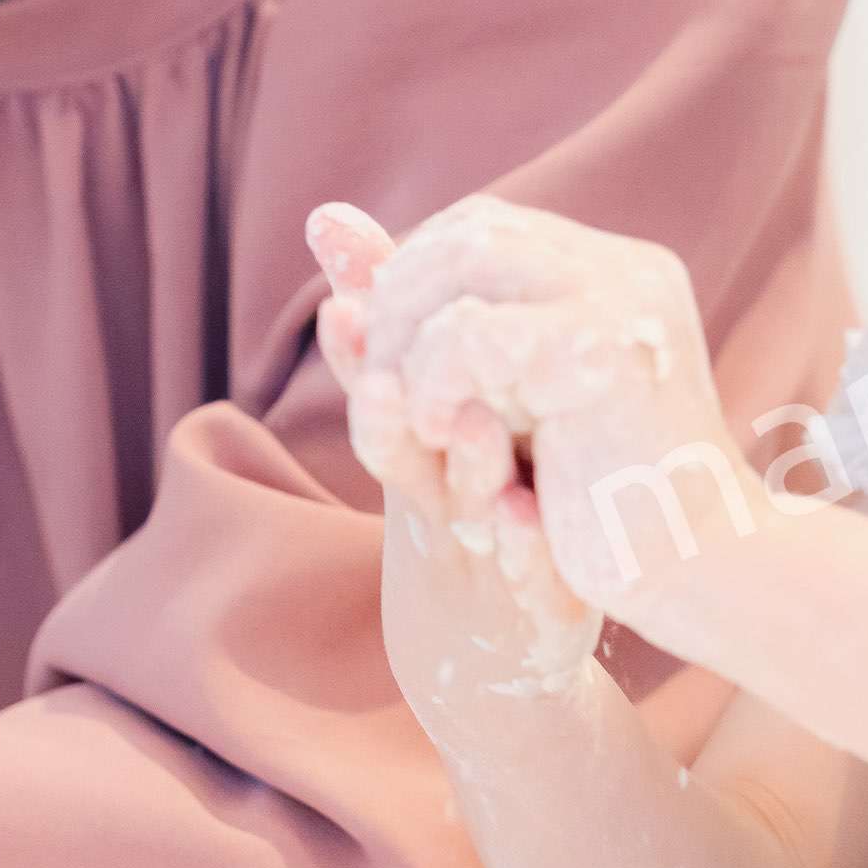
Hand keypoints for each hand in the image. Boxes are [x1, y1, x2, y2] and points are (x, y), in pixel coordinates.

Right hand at [308, 204, 601, 703]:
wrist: (503, 652)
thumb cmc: (461, 505)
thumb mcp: (427, 416)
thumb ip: (390, 320)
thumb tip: (329, 215)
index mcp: (415, 459)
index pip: (376, 399)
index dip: (357, 357)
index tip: (341, 309)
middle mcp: (436, 511)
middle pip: (402, 462)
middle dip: (390, 419)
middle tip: (390, 380)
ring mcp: (483, 567)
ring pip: (467, 517)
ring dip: (468, 472)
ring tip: (483, 428)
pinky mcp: (538, 610)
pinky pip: (532, 584)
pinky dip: (529, 552)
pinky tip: (535, 520)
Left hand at [342, 195, 749, 620]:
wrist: (696, 575)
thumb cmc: (599, 500)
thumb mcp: (500, 398)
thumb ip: (421, 312)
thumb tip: (322, 216)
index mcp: (614, 273)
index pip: (482, 226)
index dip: (416, 277)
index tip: (390, 353)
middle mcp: (623, 271)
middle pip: (468, 232)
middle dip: (401, 298)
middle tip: (384, 384)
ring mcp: (618, 304)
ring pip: (464, 265)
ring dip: (410, 338)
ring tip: (407, 412)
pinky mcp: (600, 358)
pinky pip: (471, 334)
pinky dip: (433, 380)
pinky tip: (440, 432)